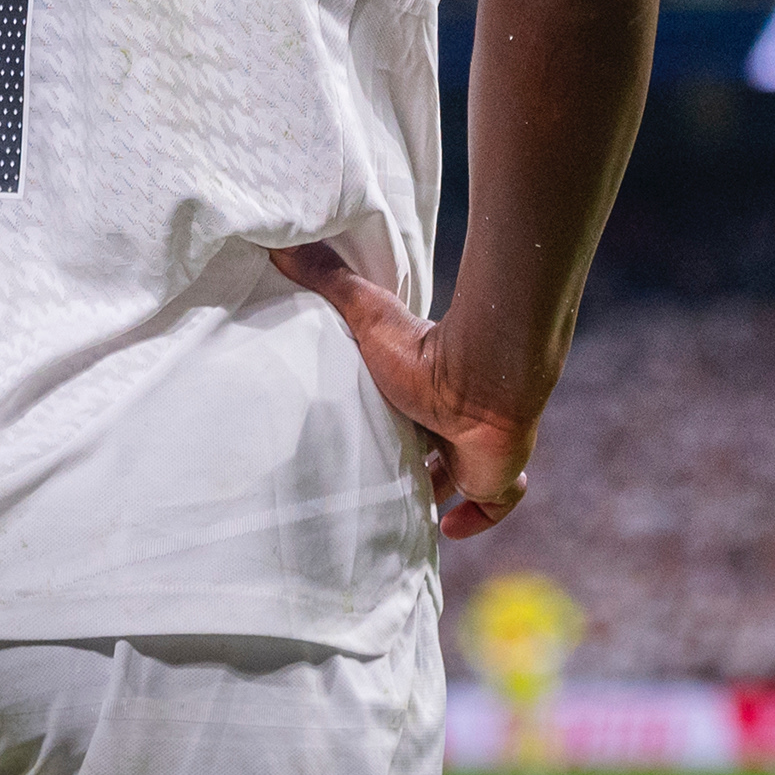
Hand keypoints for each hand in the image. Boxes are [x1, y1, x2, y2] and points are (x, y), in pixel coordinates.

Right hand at [270, 243, 537, 539]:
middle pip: (429, 446)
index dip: (390, 418)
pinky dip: (476, 520)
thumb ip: (328, 279)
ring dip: (435, 493)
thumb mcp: (364, 313)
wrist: (480, 378)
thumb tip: (280, 244)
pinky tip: (448, 530)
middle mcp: (450, 421)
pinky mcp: (494, 478)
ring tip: (398, 510)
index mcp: (423, 387)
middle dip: (410, 462)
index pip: (405, 406)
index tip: (367, 426)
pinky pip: (493, 505)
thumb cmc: (423, 349)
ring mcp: (476, 452)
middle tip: (375, 479)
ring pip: (459, 478)